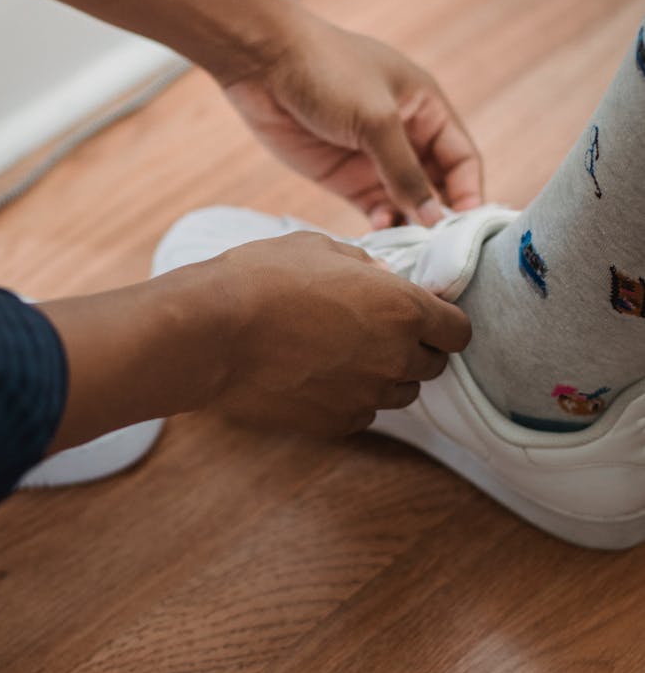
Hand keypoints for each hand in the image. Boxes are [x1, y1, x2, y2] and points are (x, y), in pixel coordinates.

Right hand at [205, 232, 471, 435]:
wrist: (213, 332)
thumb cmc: (264, 278)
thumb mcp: (320, 249)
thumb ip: (365, 266)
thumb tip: (383, 278)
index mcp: (403, 309)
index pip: (459, 331)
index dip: (444, 322)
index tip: (425, 317)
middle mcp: (396, 358)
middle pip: (433, 366)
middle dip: (414, 349)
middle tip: (375, 331)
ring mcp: (367, 396)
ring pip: (399, 393)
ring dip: (384, 375)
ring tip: (342, 353)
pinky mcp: (337, 424)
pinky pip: (362, 414)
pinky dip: (351, 398)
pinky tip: (317, 376)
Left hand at [222, 11, 482, 227]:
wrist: (262, 63)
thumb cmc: (327, 71)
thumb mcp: (375, 120)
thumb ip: (405, 172)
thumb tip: (434, 217)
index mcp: (425, 107)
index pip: (462, 158)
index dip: (469, 191)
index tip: (466, 226)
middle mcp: (405, 135)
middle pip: (437, 185)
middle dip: (440, 215)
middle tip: (440, 248)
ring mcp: (374, 158)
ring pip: (406, 202)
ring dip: (410, 224)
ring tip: (410, 247)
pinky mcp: (344, 176)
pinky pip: (375, 208)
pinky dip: (382, 224)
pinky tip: (380, 234)